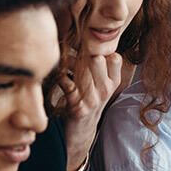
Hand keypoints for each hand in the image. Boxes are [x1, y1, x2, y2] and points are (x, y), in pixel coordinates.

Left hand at [60, 52, 122, 170]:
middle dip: (81, 52)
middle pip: (97, 60)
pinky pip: (67, 84)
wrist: (81, 130)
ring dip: (67, 62)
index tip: (85, 45)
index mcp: (113, 82)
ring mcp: (93, 99)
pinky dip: (58, 75)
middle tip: (68, 48)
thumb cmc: (87, 100)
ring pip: (82, 70)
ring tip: (60, 58)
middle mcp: (106, 90)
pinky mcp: (78, 107)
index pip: (115, 58)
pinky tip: (55, 74)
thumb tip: (85, 39)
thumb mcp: (100, 85)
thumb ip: (98, 66)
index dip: (99, 49)